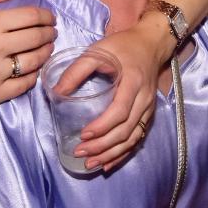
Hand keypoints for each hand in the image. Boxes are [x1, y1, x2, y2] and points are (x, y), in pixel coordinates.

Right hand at [0, 0, 56, 113]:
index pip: (30, 16)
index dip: (46, 16)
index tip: (50, 18)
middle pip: (37, 37)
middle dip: (49, 33)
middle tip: (52, 33)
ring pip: (35, 61)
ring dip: (46, 53)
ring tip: (47, 49)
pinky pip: (25, 84)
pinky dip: (34, 76)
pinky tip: (34, 69)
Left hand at [71, 20, 162, 170]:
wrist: (151, 44)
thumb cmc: (122, 47)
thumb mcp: (97, 51)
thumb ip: (77, 70)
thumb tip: (56, 92)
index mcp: (133, 82)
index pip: (120, 111)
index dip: (102, 126)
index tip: (83, 135)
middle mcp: (144, 99)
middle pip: (126, 130)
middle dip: (102, 146)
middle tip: (80, 152)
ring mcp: (148, 109)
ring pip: (133, 139)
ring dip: (111, 155)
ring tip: (90, 163)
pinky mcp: (148, 114)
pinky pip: (137, 138)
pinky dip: (123, 154)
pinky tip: (108, 163)